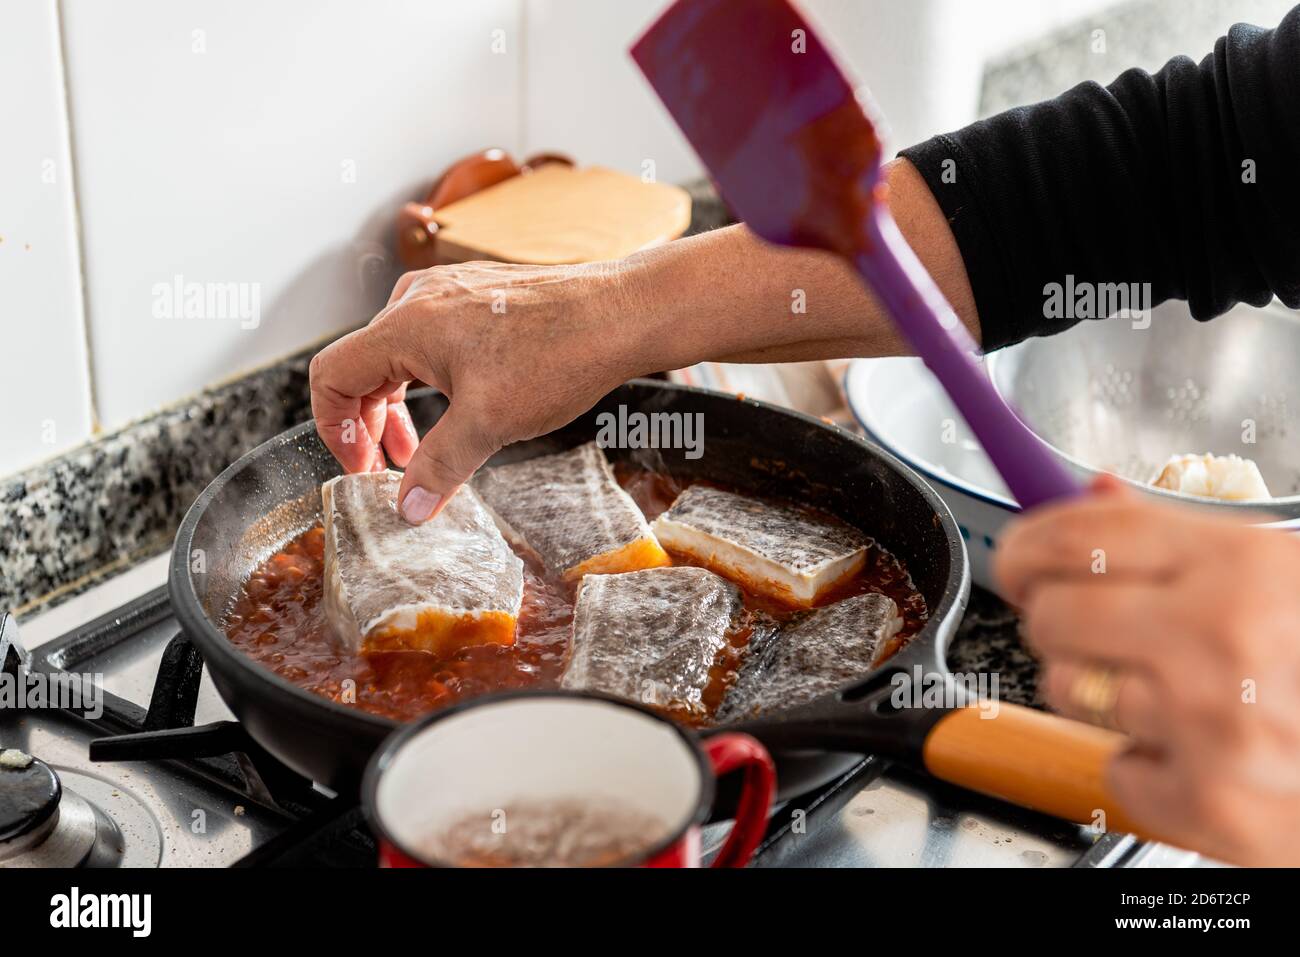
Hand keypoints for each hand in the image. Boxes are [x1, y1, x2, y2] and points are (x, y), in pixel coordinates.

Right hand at [309, 260, 647, 521]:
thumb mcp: (489, 423)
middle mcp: (418, 301)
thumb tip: (408, 508)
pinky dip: (427, 383)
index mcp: (405, 324)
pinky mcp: (476, 297)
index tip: (361, 468)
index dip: (334, 430)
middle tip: (388, 471)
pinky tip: (457, 412)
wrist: (620, 314)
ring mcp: (448, 294)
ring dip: (400, 407)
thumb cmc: (559, 354)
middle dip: (369, 425)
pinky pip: (428, 342)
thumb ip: (439, 467)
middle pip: (361, 366)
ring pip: (396, 356)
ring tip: (421, 452)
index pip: (330, 375)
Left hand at [995, 476, 1299, 864]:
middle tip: (1098, 633)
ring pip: (1068, 692)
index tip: (1019, 559)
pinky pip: (1113, 770)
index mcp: (1239, 564)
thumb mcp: (1277, 573)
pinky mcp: (1207, 803)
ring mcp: (1209, 725)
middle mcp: (1219, 638)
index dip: (1026, 546)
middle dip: (1058, 623)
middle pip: (1051, 616)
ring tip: (1174, 697)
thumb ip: (1179, 539)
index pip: (1074, 536)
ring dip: (1102, 695)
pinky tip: (1198, 752)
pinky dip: (1146, 767)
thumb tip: (1092, 495)